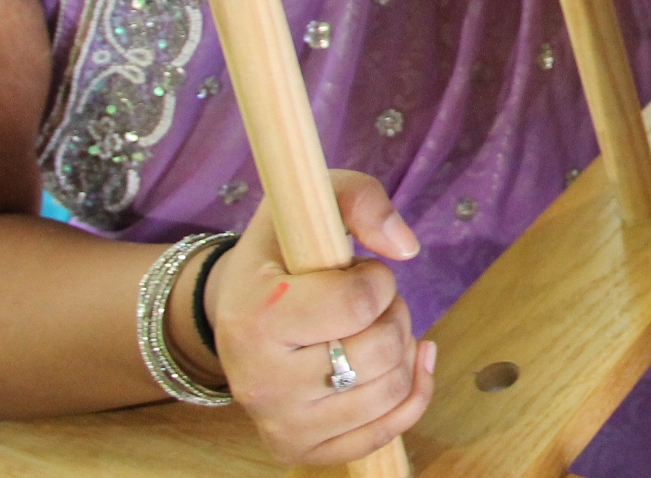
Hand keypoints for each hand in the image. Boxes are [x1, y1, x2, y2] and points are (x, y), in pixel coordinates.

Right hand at [205, 171, 434, 465]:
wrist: (238, 311)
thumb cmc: (284, 255)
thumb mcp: (312, 203)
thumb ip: (362, 200)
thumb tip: (406, 248)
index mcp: (256, 316)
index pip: (360, 303)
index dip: (378, 280)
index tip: (360, 272)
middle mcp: (260, 380)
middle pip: (381, 350)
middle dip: (395, 315)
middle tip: (370, 304)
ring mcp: (279, 423)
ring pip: (389, 391)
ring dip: (401, 350)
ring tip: (372, 329)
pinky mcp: (299, 450)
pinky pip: (385, 433)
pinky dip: (413, 394)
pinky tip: (408, 360)